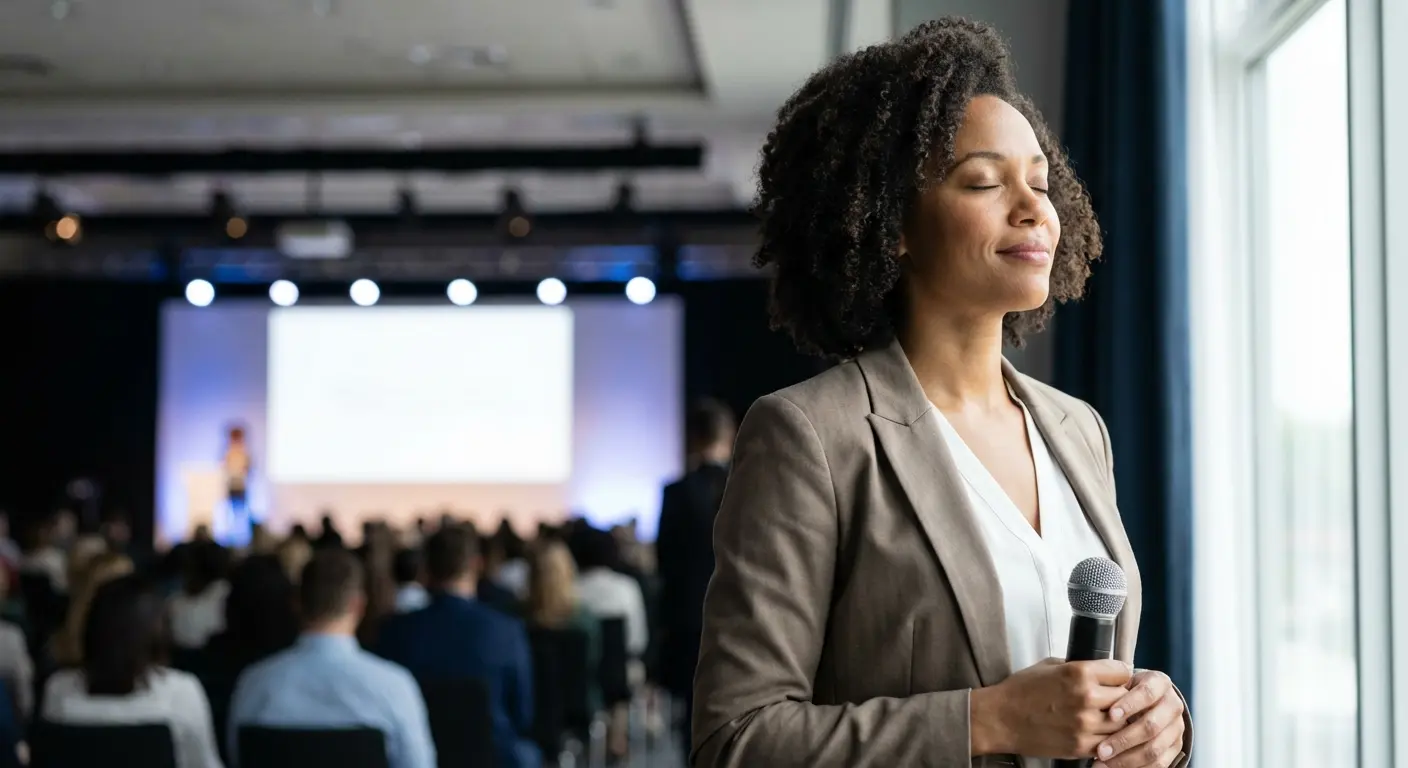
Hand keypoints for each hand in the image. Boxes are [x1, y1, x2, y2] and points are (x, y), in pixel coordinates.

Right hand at [970, 657, 1131, 757]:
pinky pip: (1108, 742)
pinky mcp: (1080, 745)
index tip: (1116, 678)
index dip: (1119, 674)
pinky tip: (1094, 731)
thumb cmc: (1021, 691)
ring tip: (1102, 716)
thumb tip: (1100, 670)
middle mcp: (1086, 697)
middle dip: (1119, 696)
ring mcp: (1085, 724)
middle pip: (1126, 697)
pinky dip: (1105, 737)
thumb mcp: (1049, 666)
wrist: (1000, 719)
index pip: (1122, 671)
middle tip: (1109, 698)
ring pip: (1121, 722)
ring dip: (1115, 719)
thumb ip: (1077, 667)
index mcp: (1079, 672)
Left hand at [1092, 669, 1185, 767]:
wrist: (1145, 701)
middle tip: (1101, 750)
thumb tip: (1092, 698)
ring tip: (1102, 763)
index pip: (1147, 693)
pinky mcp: (1176, 748)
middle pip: (1151, 726)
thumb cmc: (1123, 690)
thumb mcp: (1119, 682)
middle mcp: (1173, 705)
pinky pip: (1159, 764)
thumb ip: (1111, 688)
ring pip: (1154, 749)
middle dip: (1124, 740)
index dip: (1130, 704)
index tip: (1110, 715)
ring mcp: (1177, 728)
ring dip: (1126, 759)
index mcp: (1160, 682)